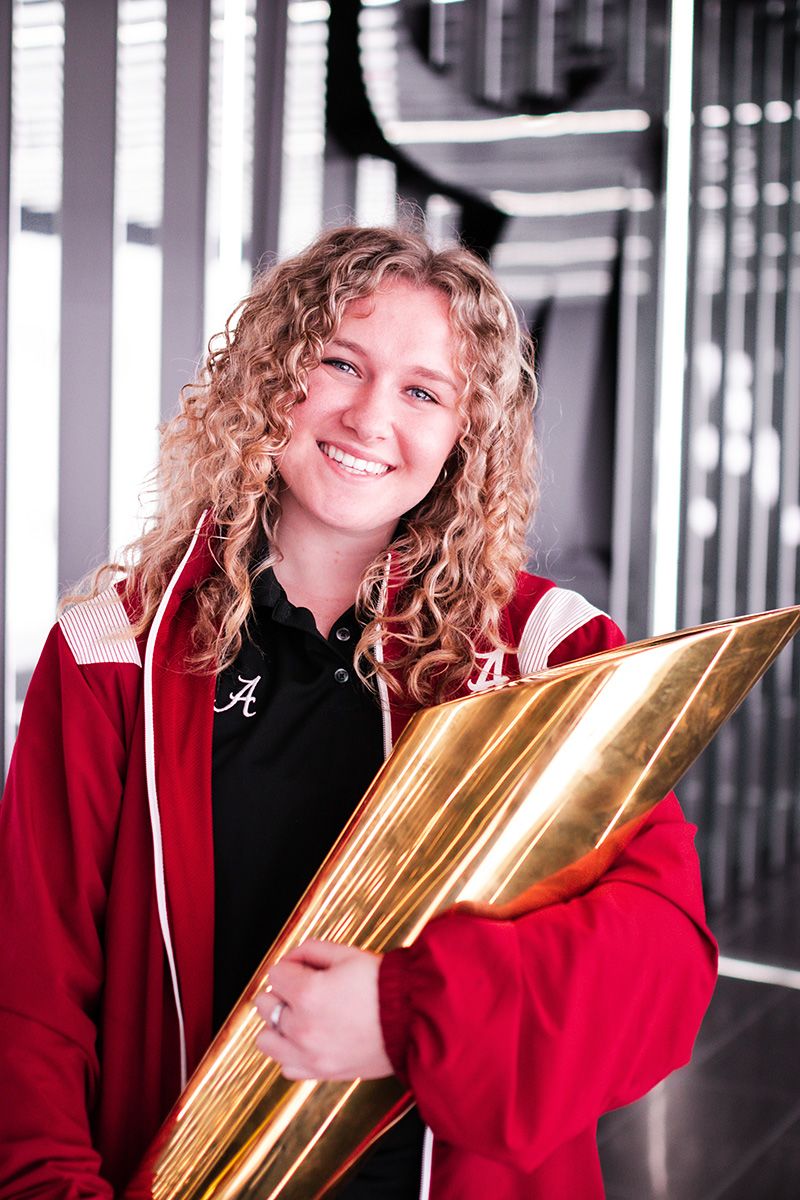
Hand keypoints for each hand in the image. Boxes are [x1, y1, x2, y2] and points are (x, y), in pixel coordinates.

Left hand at [254, 939, 393, 1080]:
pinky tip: (309, 1038)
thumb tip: (292, 958)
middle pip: (265, 1005)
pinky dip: (291, 1052)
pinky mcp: (321, 1072)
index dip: (292, 965)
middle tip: (307, 989)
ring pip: (266, 1040)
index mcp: (307, 994)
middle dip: (282, 992)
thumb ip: (311, 949)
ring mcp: (309, 1054)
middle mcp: (302, 1028)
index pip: (275, 974)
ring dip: (279, 1024)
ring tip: (302, 1016)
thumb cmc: (383, 985)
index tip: (309, 968)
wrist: (413, 1020)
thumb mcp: (347, 953)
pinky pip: (286, 1066)